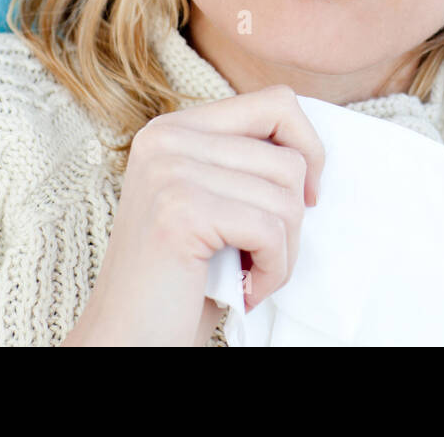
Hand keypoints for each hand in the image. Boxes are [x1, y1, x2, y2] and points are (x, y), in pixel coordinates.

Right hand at [59, 85, 324, 346]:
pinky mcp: (180, 210)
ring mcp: (170, 170)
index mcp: (175, 127)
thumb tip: (315, 149)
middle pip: (288, 157)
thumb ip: (247, 163)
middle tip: (264, 256)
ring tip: (250, 276)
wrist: (128, 340)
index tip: (304, 198)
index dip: (308, 149)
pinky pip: (270, 230)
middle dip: (294, 218)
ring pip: (286, 194)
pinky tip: (245, 290)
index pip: (277, 103)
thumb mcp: (214, 201)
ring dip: (283, 251)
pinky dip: (272, 270)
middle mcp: (166, 137)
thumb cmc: (183, 280)